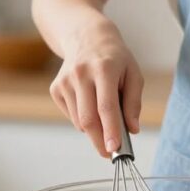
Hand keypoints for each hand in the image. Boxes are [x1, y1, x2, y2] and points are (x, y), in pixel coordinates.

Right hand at [49, 20, 143, 156]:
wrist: (86, 37)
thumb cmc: (115, 59)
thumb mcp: (133, 74)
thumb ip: (134, 102)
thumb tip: (132, 129)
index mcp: (104, 69)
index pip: (106, 106)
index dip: (111, 130)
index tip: (114, 149)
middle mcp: (81, 74)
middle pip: (88, 118)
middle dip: (99, 141)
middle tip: (109, 153)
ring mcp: (65, 81)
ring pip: (79, 121)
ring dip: (93, 129)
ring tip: (104, 116)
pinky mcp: (56, 88)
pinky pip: (71, 116)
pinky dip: (82, 119)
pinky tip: (89, 103)